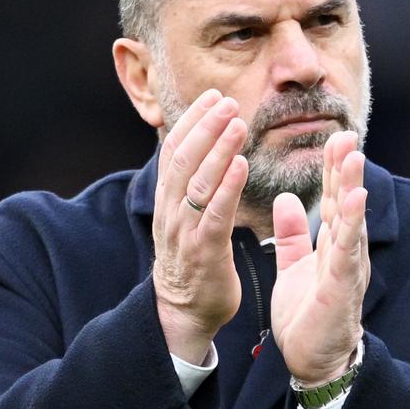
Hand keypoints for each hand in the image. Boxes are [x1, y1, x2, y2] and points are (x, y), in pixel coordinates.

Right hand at [152, 89, 249, 363]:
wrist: (184, 311)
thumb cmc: (192, 260)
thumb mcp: (184, 216)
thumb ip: (190, 184)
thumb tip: (202, 147)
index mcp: (167, 199)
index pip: (174, 149)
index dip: (192, 120)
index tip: (212, 96)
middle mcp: (171, 210)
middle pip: (183, 158)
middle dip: (204, 126)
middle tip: (226, 101)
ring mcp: (185, 230)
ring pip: (198, 181)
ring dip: (217, 149)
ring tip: (237, 123)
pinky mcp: (204, 251)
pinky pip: (215, 214)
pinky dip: (228, 187)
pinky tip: (242, 165)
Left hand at [270, 131, 369, 385]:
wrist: (313, 363)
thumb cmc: (307, 317)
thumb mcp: (294, 267)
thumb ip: (293, 234)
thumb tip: (288, 198)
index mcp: (332, 247)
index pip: (333, 201)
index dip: (333, 171)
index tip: (333, 139)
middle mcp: (345, 253)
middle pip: (345, 204)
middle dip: (345, 170)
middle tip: (346, 134)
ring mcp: (347, 269)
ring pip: (350, 221)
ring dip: (352, 187)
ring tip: (354, 157)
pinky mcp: (342, 287)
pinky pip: (347, 251)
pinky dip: (352, 224)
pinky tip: (355, 200)